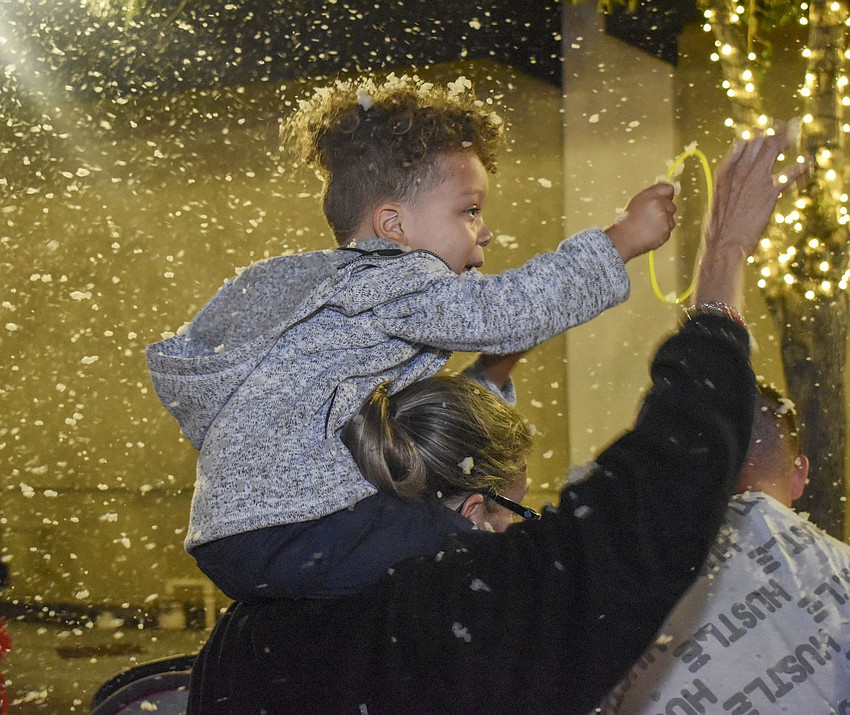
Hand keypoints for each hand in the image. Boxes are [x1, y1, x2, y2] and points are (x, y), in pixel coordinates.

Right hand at [605, 183, 675, 262]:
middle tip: (651, 215)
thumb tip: (663, 192)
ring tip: (649, 225)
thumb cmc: (627, 221)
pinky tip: (650, 232)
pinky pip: (667, 230)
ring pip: (670, 219)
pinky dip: (661, 232)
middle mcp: (660, 206)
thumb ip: (651, 194)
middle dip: (664, 209)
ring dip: (663, 222)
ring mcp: (665, 220)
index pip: (668, 189)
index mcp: (652, 196)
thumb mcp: (637, 201)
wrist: (625, 238)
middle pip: (671, 205)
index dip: (666, 194)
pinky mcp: (666, 232)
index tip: (664, 197)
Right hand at [695, 124, 809, 306]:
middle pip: (762, 140)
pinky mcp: (770, 192)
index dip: (757, 133)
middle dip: (776, 131)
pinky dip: (802, 165)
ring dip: (789, 140)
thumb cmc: (718, 227)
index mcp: (725, 171)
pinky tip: (808, 163)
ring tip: (796, 138)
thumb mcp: (717, 199)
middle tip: (787, 128)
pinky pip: (791, 172)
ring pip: (776, 148)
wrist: (723, 244)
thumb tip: (735, 179)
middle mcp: (740, 170)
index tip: (766, 131)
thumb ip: (728, 184)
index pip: (744, 141)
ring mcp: (756, 180)